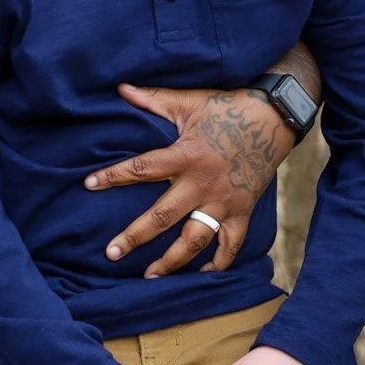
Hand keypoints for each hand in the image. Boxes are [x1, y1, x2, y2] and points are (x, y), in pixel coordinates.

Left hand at [85, 84, 295, 276]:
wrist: (275, 119)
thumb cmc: (227, 108)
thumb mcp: (189, 101)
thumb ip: (153, 99)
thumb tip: (120, 88)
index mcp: (186, 155)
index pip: (142, 168)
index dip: (114, 176)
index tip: (89, 185)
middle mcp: (203, 184)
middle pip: (163, 217)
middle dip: (135, 237)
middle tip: (111, 253)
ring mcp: (224, 202)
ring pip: (195, 240)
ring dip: (171, 260)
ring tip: (149, 276)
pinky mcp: (243, 212)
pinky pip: (231, 245)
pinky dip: (218, 263)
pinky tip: (201, 274)